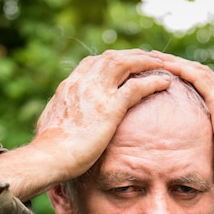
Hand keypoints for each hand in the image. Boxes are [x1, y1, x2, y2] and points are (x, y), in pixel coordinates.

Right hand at [0, 49, 170, 200]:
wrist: (47, 157)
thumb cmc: (47, 151)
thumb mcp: (51, 125)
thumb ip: (60, 118)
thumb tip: (57, 125)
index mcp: (69, 86)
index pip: (92, 63)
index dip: (111, 61)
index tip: (124, 64)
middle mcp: (83, 83)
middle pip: (111, 58)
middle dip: (132, 55)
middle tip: (149, 58)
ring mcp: (97, 92)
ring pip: (126, 64)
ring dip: (146, 62)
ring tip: (163, 64)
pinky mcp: (110, 107)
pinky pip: (137, 87)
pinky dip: (153, 81)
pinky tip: (166, 82)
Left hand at [156, 52, 213, 192]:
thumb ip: (205, 142)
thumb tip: (189, 153)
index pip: (201, 83)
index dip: (183, 75)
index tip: (164, 72)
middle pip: (198, 71)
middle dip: (176, 63)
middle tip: (154, 58)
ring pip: (196, 69)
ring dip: (175, 61)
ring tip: (154, 57)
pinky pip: (198, 78)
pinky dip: (181, 69)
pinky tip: (165, 65)